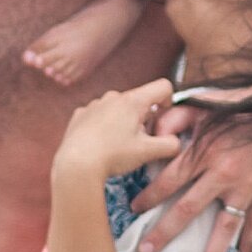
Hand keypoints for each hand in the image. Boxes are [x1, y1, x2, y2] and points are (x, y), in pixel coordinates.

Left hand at [52, 81, 182, 189]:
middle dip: (143, 117)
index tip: (162, 116)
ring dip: (123, 121)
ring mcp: (95, 104)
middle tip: (138, 141)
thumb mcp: (148, 152)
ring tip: (117, 145)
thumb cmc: (113, 156)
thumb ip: (170, 145)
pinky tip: (100, 144)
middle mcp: (113, 96)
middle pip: (139, 100)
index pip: (162, 87)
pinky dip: (103, 126)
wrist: (76, 165)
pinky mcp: (80, 114)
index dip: (169, 100)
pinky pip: (99, 115)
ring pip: (118, 108)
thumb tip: (175, 141)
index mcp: (133, 101)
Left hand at [132, 91, 251, 251]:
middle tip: (146, 251)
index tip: (135, 209)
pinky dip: (250, 246)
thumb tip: (154, 131)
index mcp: (205, 152)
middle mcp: (223, 174)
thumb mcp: (206, 105)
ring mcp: (246, 188)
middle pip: (188, 210)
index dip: (150, 196)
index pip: (169, 180)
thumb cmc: (242, 107)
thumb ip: (177, 117)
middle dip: (164, 232)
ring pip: (225, 228)